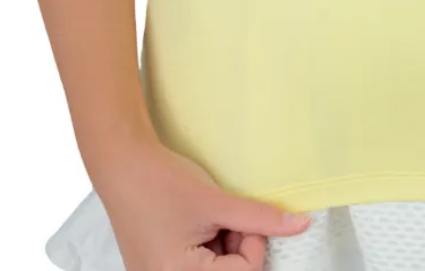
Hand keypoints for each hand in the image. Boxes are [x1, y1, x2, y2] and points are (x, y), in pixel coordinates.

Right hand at [91, 134, 312, 269]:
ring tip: (207, 216)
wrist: (123, 165)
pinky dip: (207, 246)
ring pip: (216, 269)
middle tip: (223, 216)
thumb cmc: (163, 183)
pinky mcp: (158, 269)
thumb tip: (301, 225)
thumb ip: (260, 217)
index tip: (239, 216)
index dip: (252, 242)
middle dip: (236, 245)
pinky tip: (196, 222)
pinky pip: (197, 265)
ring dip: (222, 244)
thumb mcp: (217, 201)